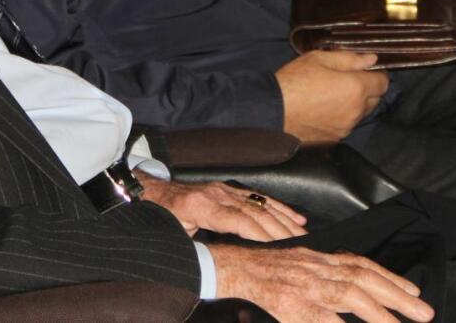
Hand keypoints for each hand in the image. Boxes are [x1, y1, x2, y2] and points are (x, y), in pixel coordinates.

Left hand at [137, 174, 305, 240]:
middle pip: (254, 212)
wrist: (151, 191)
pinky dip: (278, 207)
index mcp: (202, 207)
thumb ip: (193, 247)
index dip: (259, 233)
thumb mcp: (172, 234)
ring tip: (304, 232)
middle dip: (280, 229)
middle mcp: (217, 194)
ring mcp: (225, 190)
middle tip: (302, 244)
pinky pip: (258, 198)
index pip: (238, 221)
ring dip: (285, 218)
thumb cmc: (160, 216)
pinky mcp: (229, 189)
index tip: (279, 246)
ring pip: (260, 204)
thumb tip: (212, 266)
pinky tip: (295, 216)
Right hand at [209, 243, 433, 322]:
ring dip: (381, 312)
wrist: (233, 267)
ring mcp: (305, 287)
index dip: (389, 278)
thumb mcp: (301, 265)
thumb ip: (326, 274)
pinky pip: (323, 318)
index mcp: (320, 260)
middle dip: (396, 295)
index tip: (413, 291)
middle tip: (425, 312)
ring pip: (349, 295)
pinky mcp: (292, 305)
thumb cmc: (267, 270)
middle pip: (362, 278)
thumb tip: (354, 284)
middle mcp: (317, 269)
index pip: (360, 265)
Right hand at [275, 50, 388, 142]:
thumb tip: (371, 59)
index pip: (383, 83)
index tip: (365, 70)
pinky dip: (342, 117)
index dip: (376, 74)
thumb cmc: (294, 81)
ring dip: (354, 104)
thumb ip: (349, 58)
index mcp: (356, 88)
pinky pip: (347, 125)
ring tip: (332, 95)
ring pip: (361, 114)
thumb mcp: (318, 59)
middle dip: (367, 89)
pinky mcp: (336, 138)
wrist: (273, 112)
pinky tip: (324, 109)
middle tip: (346, 80)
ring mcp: (346, 127)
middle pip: (375, 100)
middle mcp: (356, 110)